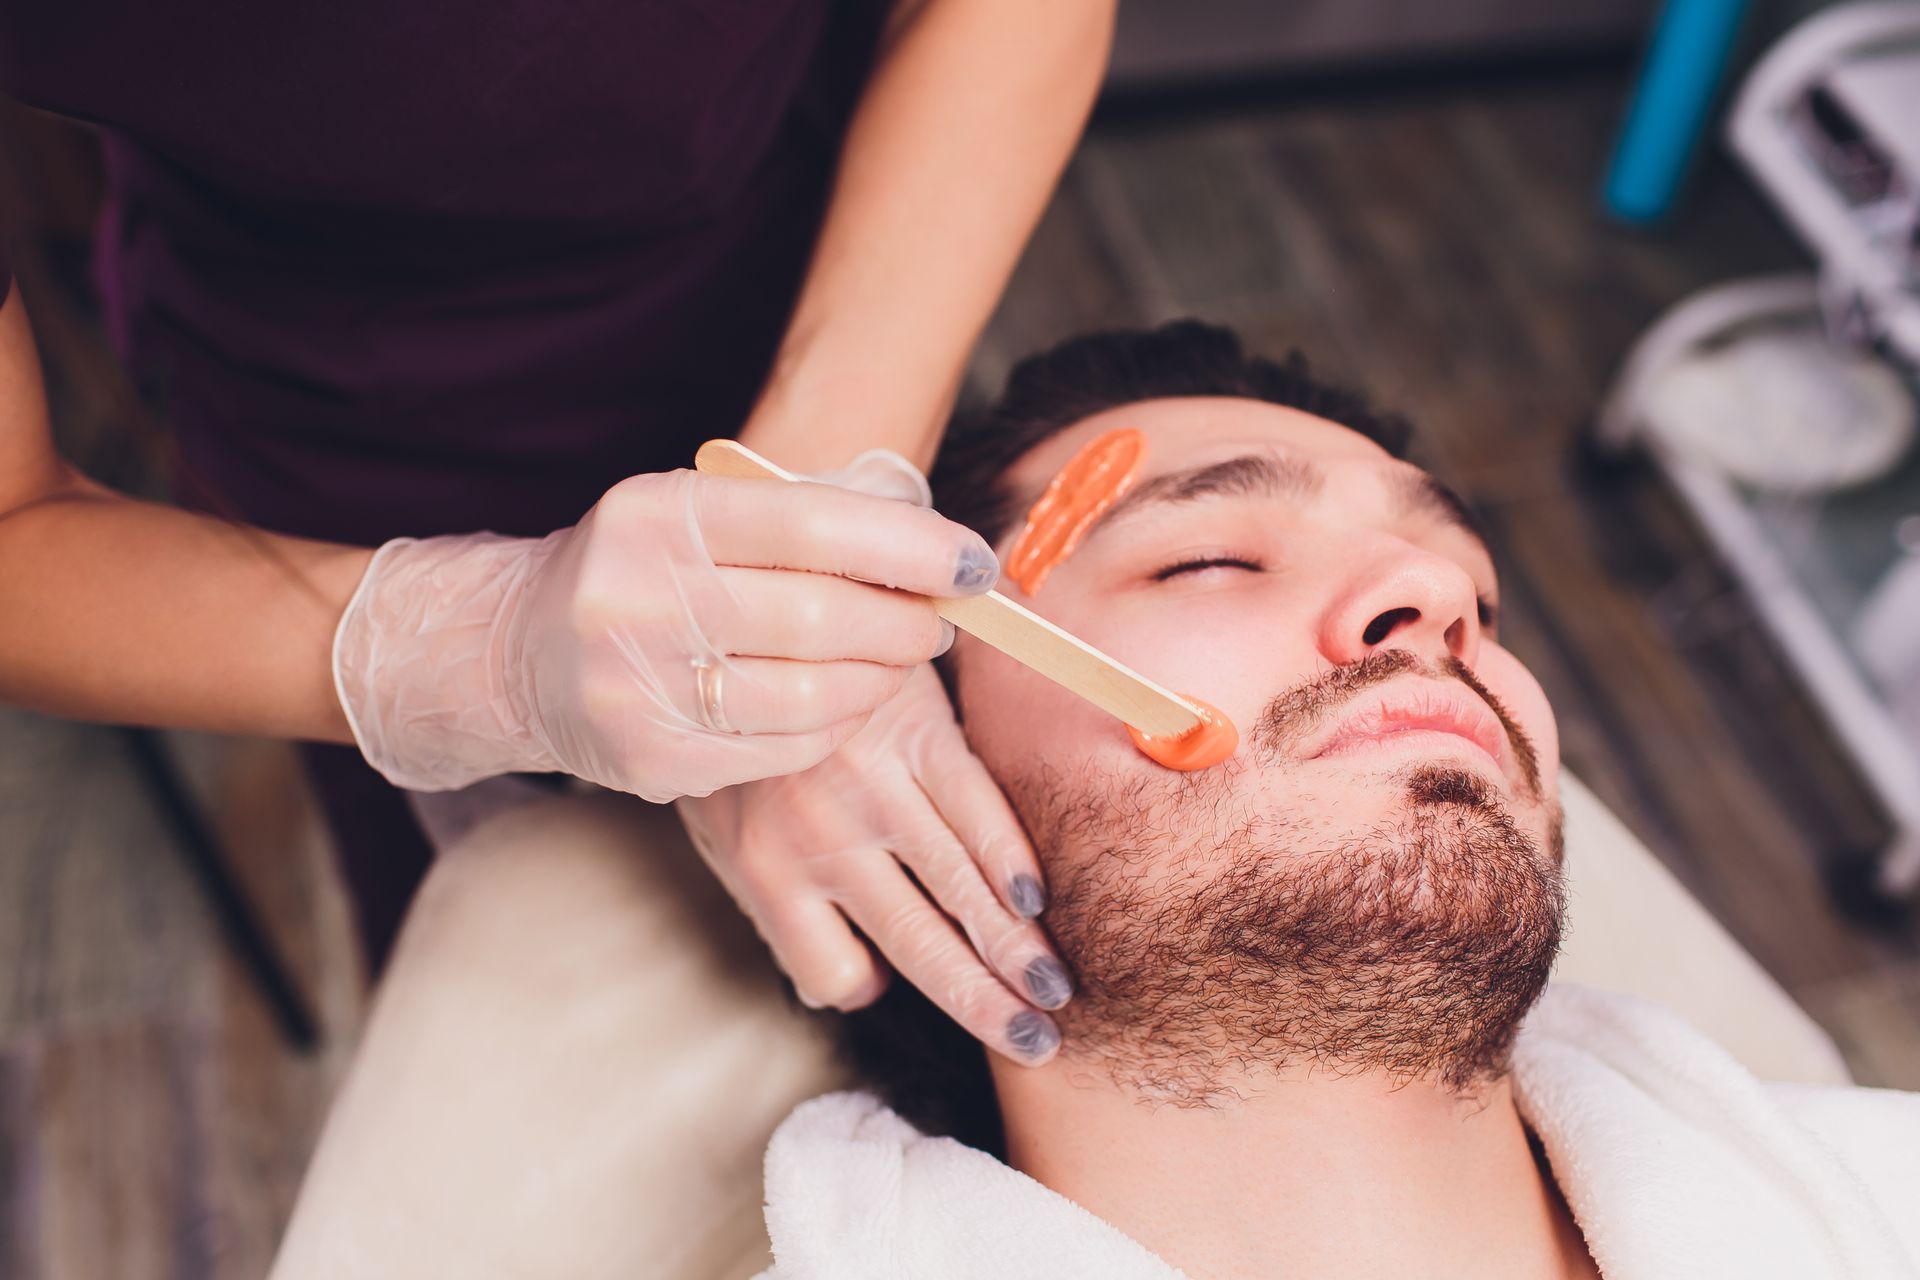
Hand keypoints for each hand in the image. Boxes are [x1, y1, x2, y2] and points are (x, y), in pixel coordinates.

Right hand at [332, 466, 999, 801]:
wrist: (518, 652)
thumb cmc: (642, 570)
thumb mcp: (694, 514)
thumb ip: (798, 519)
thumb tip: (936, 548)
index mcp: (657, 514)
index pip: (813, 522)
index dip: (911, 545)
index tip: (973, 563)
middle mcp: (637, 596)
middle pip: (822, 615)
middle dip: (906, 621)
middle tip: (941, 622)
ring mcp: (638, 686)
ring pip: (813, 695)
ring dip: (880, 680)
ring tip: (899, 661)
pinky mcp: (652, 759)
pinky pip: (784, 748)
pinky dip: (835, 726)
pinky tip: (845, 704)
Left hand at [677, 663, 1068, 1064]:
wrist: (736, 619)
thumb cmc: (734, 736)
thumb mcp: (718, 827)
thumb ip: (779, 908)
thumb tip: (855, 986)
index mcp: (766, 871)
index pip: (831, 970)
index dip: (861, 988)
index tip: (888, 988)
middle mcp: (824, 840)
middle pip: (919, 942)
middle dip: (983, 999)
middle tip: (1034, 1041)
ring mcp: (877, 787)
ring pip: (959, 886)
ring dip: (1014, 946)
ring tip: (1056, 992)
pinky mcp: (920, 734)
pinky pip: (978, 808)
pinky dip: (1010, 856)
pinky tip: (1037, 900)